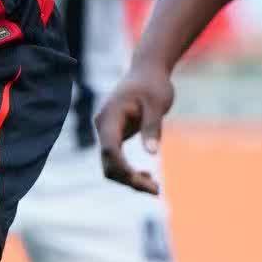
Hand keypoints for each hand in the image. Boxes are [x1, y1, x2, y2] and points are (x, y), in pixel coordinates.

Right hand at [94, 62, 171, 193]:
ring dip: (128, 179)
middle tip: (156, 190)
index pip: (110, 149)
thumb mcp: (157, 104)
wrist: (147, 70)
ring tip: (154, 187)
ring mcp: (106, 131)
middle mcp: (103, 126)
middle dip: (129, 179)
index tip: (142, 183)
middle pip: (108, 162)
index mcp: (110, 116)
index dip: (123, 168)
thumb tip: (152, 153)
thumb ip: (152, 128)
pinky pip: (115, 159)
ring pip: (110, 164)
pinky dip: (128, 171)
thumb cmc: (153, 85)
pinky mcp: (113, 135)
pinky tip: (147, 176)